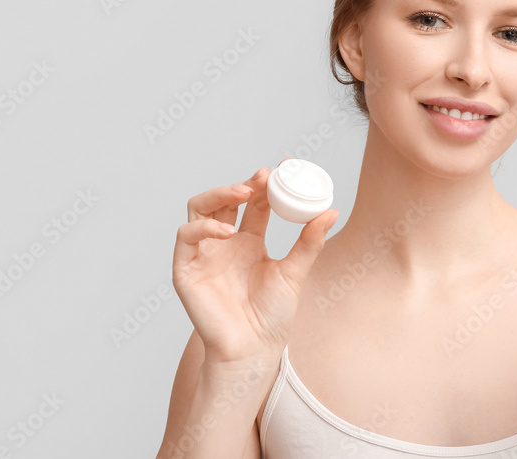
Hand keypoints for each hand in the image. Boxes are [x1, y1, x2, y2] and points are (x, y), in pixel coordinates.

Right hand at [172, 161, 338, 364]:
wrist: (253, 350)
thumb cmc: (272, 316)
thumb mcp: (295, 273)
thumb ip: (309, 242)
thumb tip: (330, 212)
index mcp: (249, 241)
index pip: (253, 202)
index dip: (264, 183)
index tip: (282, 167)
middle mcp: (224, 243)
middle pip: (224, 200)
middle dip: (242, 184)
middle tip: (263, 177)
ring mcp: (203, 254)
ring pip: (199, 209)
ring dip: (219, 194)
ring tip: (244, 192)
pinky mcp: (186, 269)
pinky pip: (186, 237)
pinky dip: (204, 228)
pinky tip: (228, 231)